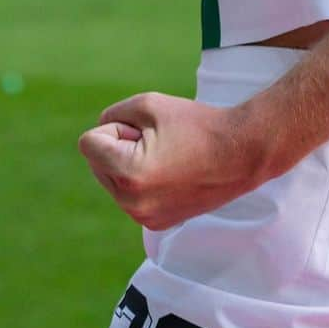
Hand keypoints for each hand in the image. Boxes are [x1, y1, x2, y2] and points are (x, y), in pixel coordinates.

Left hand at [78, 92, 269, 230]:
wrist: (240, 153)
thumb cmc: (196, 125)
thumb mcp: (149, 103)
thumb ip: (112, 115)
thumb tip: (97, 137)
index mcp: (129, 173)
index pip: (89, 143)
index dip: (115, 127)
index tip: (146, 129)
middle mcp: (131, 203)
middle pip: (97, 163)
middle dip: (120, 146)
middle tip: (159, 141)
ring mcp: (144, 217)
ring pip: (112, 180)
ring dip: (129, 163)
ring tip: (167, 156)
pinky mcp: (156, 223)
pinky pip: (130, 195)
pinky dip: (142, 181)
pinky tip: (172, 173)